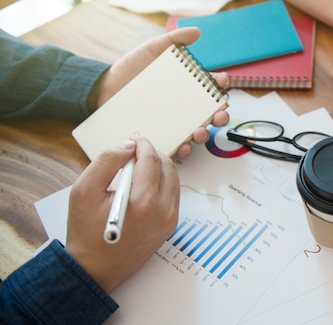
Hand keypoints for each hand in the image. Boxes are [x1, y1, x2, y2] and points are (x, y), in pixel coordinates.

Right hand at [65, 134, 178, 292]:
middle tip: (133, 151)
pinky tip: (143, 183)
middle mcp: (162, 210)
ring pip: (173, 179)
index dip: (142, 144)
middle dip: (151, 153)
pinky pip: (172, 194)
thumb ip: (105, 161)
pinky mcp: (170, 226)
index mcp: (143, 202)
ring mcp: (169, 220)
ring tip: (136, 166)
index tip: (132, 139)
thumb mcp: (83, 191)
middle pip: (167, 166)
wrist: (94, 269)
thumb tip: (127, 146)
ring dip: (158, 167)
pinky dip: (161, 182)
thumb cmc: (86, 232)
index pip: (151, 159)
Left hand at [94, 27, 229, 156]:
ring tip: (200, 132)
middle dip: (220, 115)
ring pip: (196, 132)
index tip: (223, 80)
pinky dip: (183, 149)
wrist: (102, 89)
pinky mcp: (160, 136)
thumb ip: (173, 40)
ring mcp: (173, 123)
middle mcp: (184, 107)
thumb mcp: (151, 50)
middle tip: (219, 114)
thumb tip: (197, 32)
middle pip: (209, 113)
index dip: (220, 84)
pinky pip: (175, 146)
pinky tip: (183, 146)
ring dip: (204, 134)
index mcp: (186, 87)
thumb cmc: (129, 70)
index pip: (210, 87)